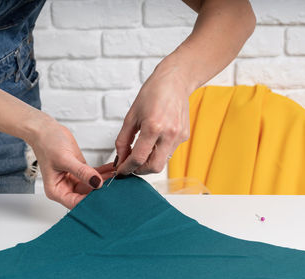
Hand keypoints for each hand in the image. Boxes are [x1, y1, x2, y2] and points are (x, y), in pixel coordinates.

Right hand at [29, 120, 115, 208]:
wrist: (46, 130)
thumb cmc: (47, 144)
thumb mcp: (65, 159)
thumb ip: (82, 172)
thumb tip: (97, 183)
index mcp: (56, 191)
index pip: (76, 203)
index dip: (90, 201)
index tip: (104, 196)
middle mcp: (66, 188)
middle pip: (87, 196)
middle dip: (101, 191)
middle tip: (115, 186)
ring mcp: (75, 179)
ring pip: (94, 185)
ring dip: (106, 180)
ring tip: (118, 176)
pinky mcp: (81, 171)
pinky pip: (95, 174)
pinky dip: (105, 171)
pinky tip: (113, 169)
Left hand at [115, 60, 190, 174]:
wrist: (175, 81)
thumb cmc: (152, 93)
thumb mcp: (131, 115)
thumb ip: (123, 140)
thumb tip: (120, 158)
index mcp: (153, 127)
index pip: (138, 158)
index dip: (126, 168)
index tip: (120, 170)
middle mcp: (169, 134)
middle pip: (153, 168)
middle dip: (140, 170)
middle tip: (130, 165)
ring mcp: (179, 136)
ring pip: (162, 161)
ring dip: (149, 161)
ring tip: (142, 150)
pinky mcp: (184, 136)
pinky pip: (169, 152)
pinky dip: (158, 151)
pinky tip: (155, 139)